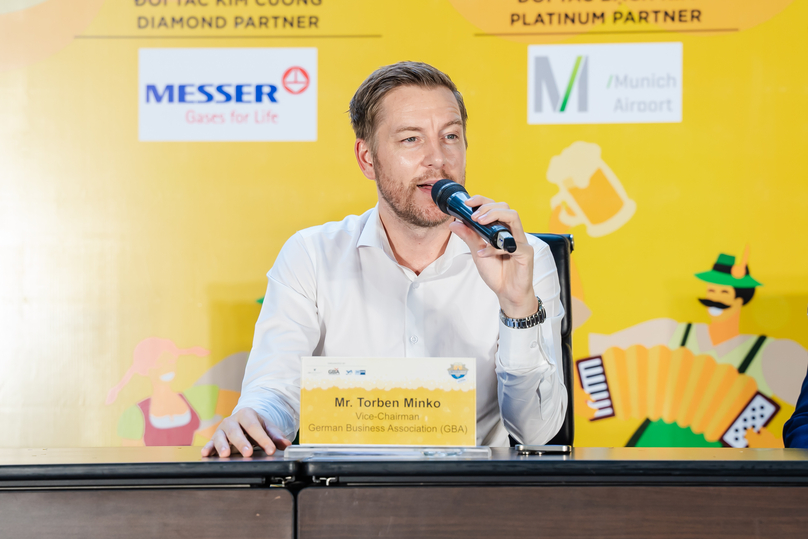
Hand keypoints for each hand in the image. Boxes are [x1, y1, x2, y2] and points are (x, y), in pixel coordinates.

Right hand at [200, 407, 290, 456]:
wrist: (242, 421)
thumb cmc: (255, 426)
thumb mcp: (267, 427)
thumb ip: (276, 436)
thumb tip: (287, 444)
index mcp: (247, 414)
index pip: (255, 427)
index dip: (263, 439)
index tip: (271, 449)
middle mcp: (232, 420)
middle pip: (236, 431)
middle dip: (242, 442)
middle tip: (249, 453)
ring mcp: (222, 429)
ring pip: (221, 436)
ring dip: (223, 446)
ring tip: (226, 454)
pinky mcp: (214, 439)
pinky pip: (209, 443)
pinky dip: (208, 448)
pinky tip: (206, 454)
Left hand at [448, 195, 537, 317]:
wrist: (508, 293)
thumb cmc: (497, 272)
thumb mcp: (477, 253)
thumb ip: (469, 237)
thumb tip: (454, 222)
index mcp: (503, 229)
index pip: (496, 207)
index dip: (482, 201)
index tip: (468, 203)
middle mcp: (513, 233)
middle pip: (506, 207)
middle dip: (487, 207)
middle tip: (474, 216)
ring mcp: (521, 242)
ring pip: (514, 217)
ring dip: (494, 216)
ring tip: (480, 222)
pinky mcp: (526, 254)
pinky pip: (512, 245)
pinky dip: (496, 247)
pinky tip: (484, 253)